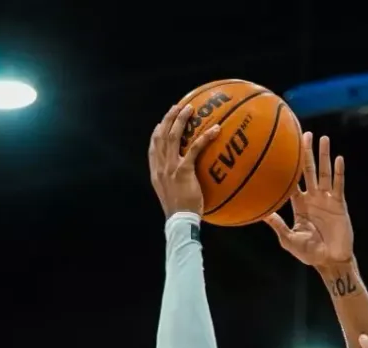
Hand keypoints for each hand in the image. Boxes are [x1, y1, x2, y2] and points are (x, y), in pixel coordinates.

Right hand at [148, 104, 219, 218]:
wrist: (179, 221)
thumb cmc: (179, 211)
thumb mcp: (170, 194)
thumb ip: (172, 181)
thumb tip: (182, 176)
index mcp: (156, 172)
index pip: (153, 147)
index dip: (157, 132)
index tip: (163, 122)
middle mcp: (160, 167)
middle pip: (161, 135)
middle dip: (169, 118)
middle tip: (178, 106)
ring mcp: (170, 168)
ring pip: (173, 136)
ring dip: (181, 120)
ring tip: (191, 108)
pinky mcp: (184, 171)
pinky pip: (194, 149)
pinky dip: (205, 137)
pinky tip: (215, 129)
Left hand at [263, 133, 352, 266]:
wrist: (330, 260)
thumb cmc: (308, 253)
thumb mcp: (289, 239)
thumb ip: (278, 226)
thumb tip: (262, 214)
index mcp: (299, 204)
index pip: (292, 181)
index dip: (288, 166)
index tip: (282, 151)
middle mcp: (313, 198)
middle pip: (308, 170)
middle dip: (307, 152)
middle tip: (304, 133)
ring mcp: (327, 199)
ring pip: (324, 173)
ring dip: (324, 156)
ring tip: (323, 139)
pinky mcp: (339, 204)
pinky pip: (338, 185)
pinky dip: (339, 172)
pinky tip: (338, 159)